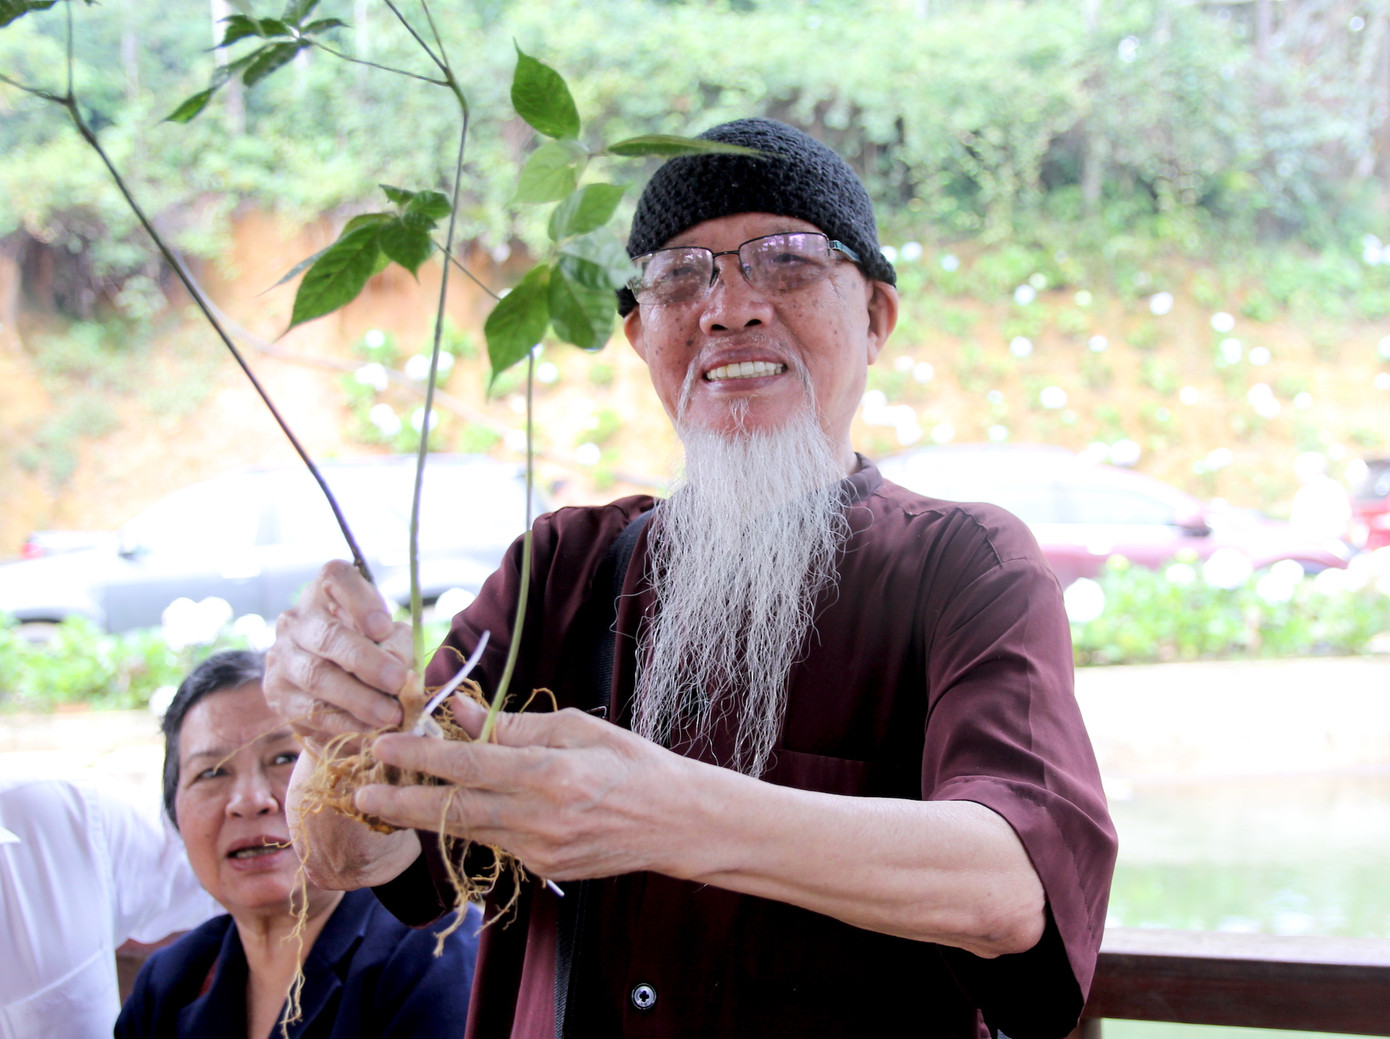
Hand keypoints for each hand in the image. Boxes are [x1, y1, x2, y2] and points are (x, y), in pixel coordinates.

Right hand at [264, 560, 413, 746]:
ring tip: (391, 715)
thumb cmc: (371, 651)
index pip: (336, 578)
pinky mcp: (276, 692)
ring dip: (358, 699)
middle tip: (397, 681)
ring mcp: (282, 655)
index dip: (361, 601)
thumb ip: (398, 646)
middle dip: (367, 661)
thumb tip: (399, 668)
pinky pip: (309, 710)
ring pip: (316, 676)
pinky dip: (344, 722)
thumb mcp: (391, 639)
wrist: (335, 688)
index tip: (385, 628)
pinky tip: (369, 730)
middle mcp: (298, 619)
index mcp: (327, 592)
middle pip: (328, 635)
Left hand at [356, 696, 685, 881]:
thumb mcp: (576, 728)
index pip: (469, 764)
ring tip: (392, 802)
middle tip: (361, 795)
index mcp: (550, 772)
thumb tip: (463, 713)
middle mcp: (541, 816)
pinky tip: (457, 811)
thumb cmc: (630, 763)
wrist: (673, 821)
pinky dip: (473, 825)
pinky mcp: (544, 868)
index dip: (421, 755)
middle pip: (454, 809)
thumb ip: (514, 725)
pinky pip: (496, 843)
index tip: (384, 745)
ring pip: (468, 830)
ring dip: (428, 815)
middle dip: (401, 802)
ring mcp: (541, 849)